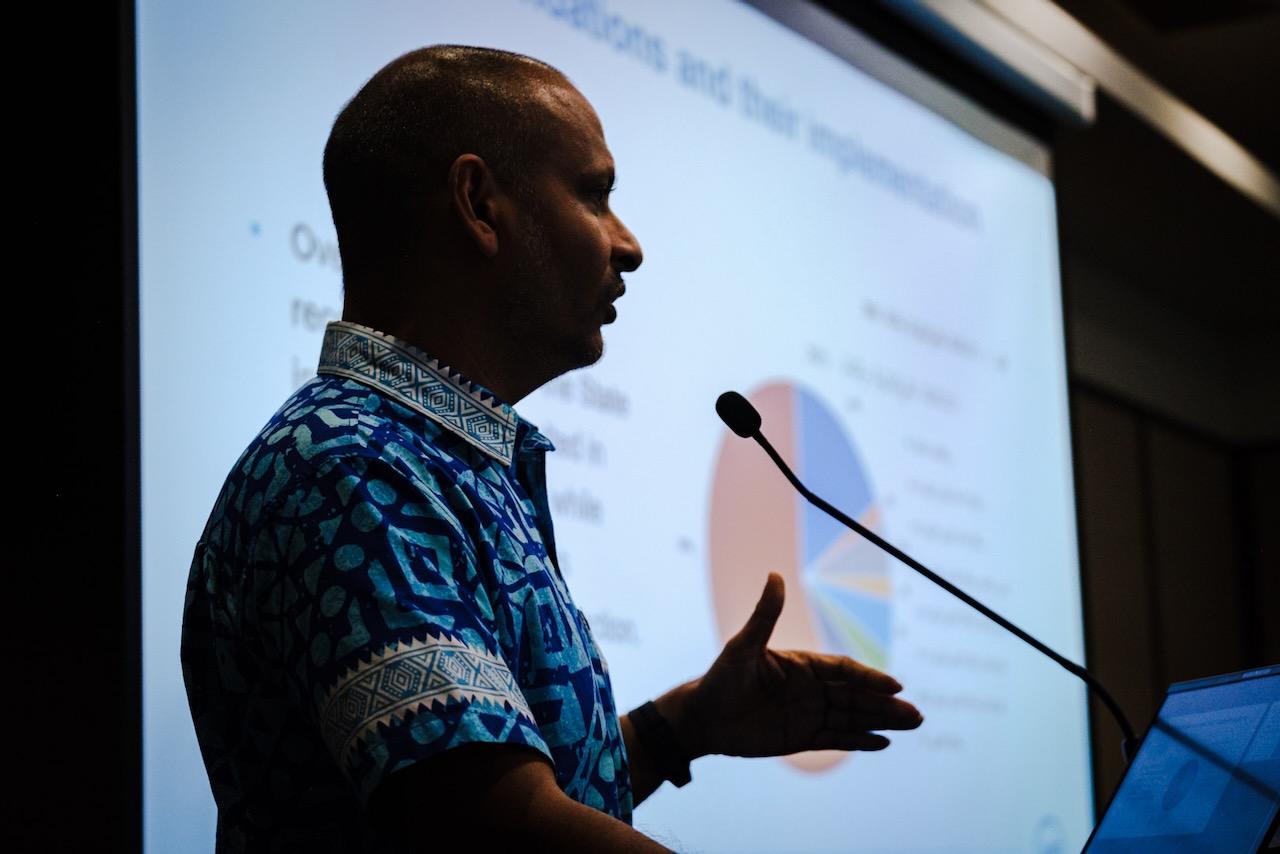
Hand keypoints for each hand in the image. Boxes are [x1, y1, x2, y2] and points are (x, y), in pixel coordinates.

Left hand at [682, 572, 922, 757]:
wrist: (702, 718)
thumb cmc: (721, 678)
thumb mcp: (743, 646)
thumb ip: (765, 615)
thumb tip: (775, 574)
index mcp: (802, 665)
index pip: (844, 670)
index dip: (869, 677)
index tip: (893, 685)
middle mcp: (810, 689)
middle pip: (857, 696)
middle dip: (886, 704)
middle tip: (917, 713)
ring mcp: (808, 714)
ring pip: (853, 718)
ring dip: (882, 722)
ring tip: (913, 723)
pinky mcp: (801, 738)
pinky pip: (836, 739)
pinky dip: (859, 741)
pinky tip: (883, 743)